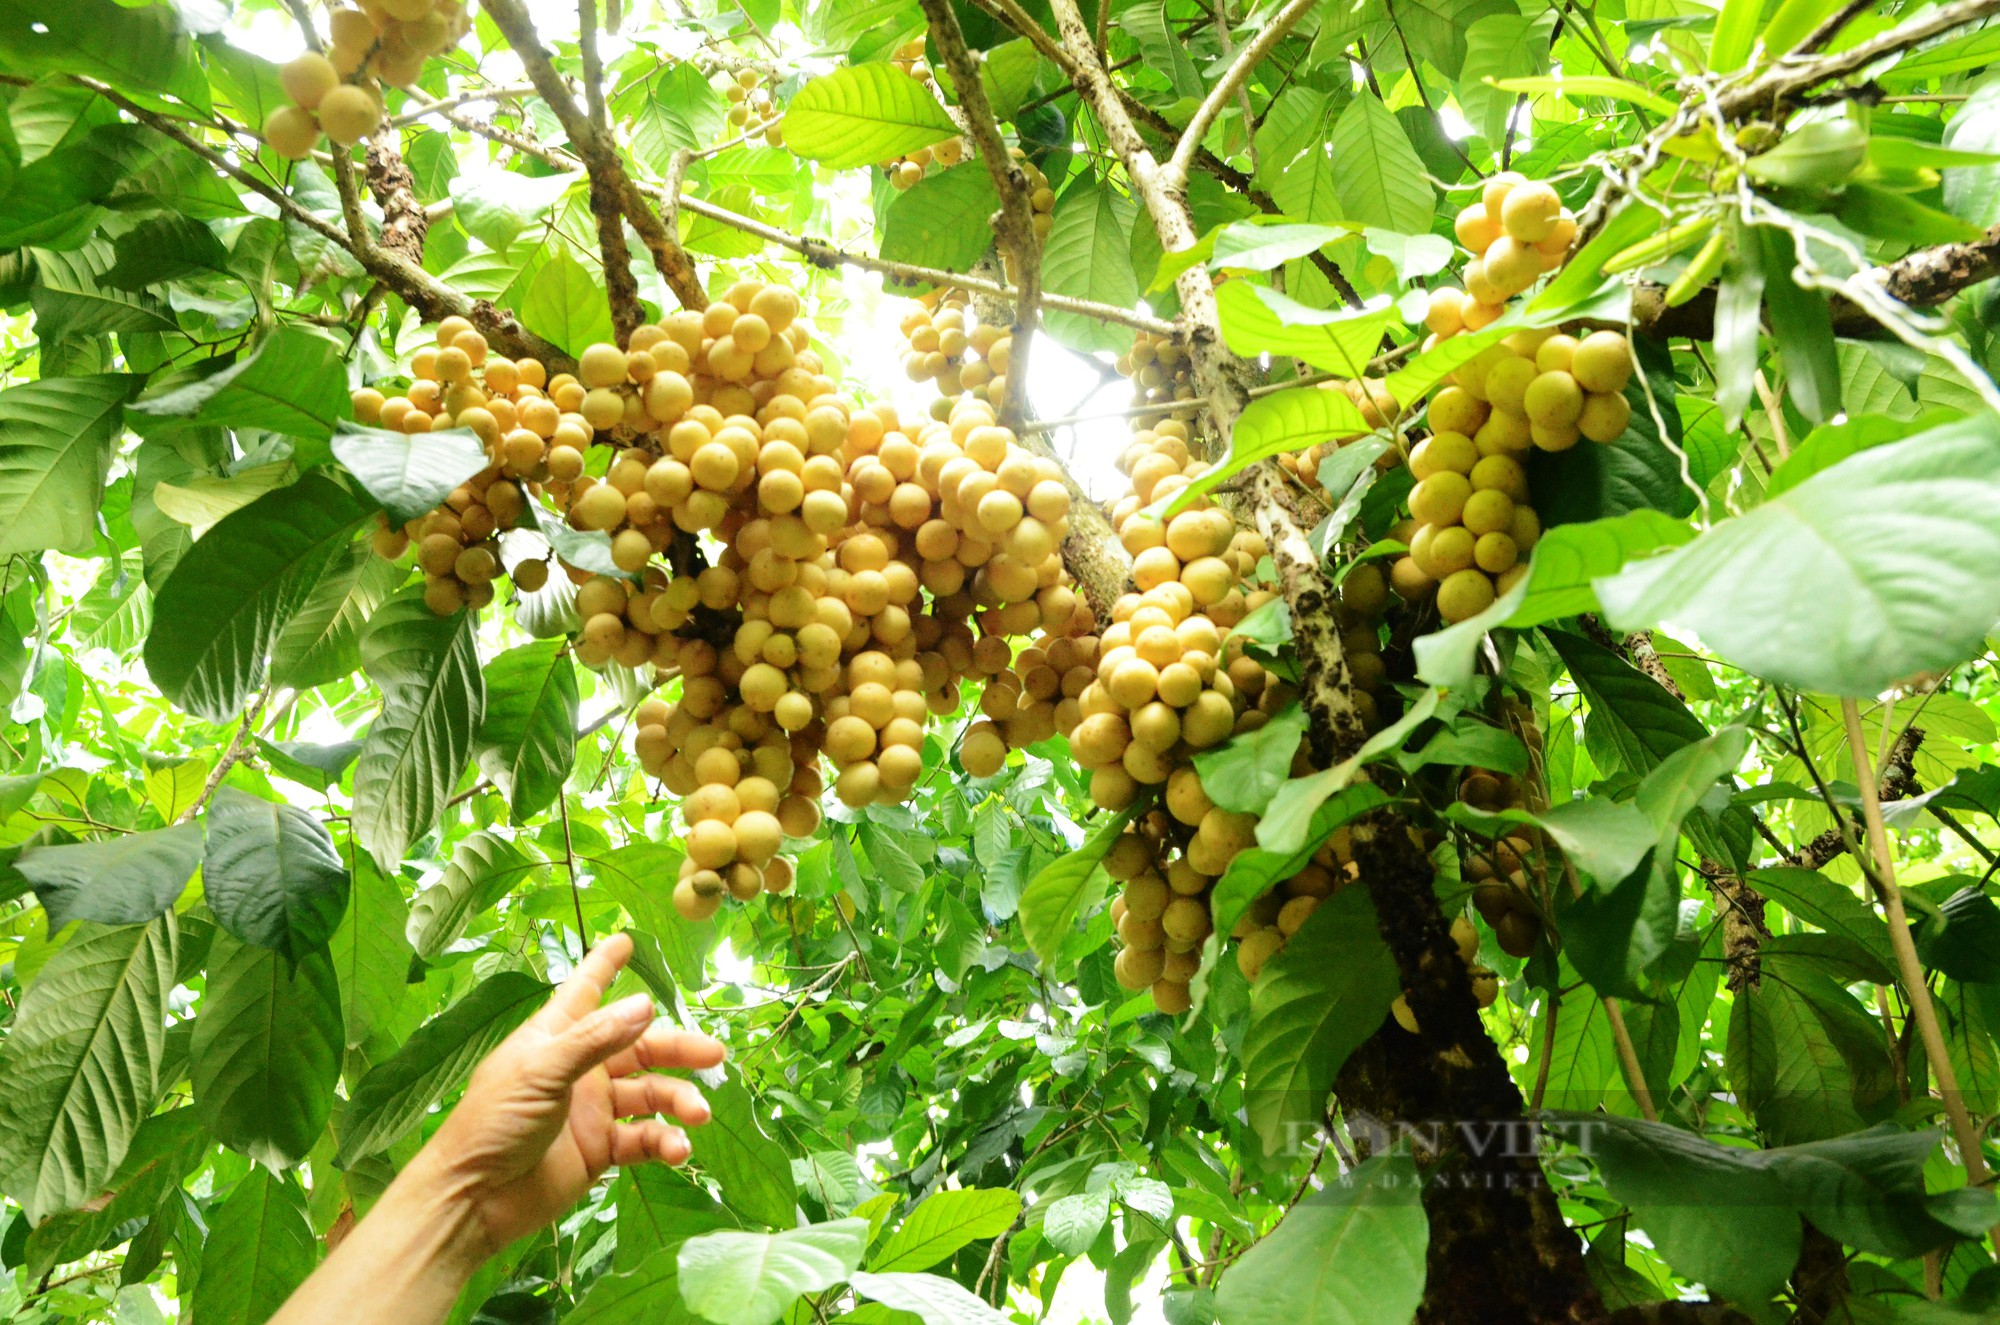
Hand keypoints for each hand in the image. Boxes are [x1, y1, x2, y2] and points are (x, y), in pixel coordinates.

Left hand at [408, 932, 726, 1255]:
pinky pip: (644, 1138)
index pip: (584, 992)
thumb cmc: (493, 1123)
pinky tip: (677, 1149)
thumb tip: (646, 1005)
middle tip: (714, 1055)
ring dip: (677, 1101)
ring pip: (649, 1094)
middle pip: (638, 1047)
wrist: (474, 1199)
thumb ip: (595, 1039)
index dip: (604, 966)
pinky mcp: (601, 1150)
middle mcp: (579, 1069)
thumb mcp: (541, 1071)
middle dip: (677, 1049)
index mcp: (556, 1039)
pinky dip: (665, 1140)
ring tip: (697, 1114)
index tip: (626, 939)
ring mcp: (592, 1110)